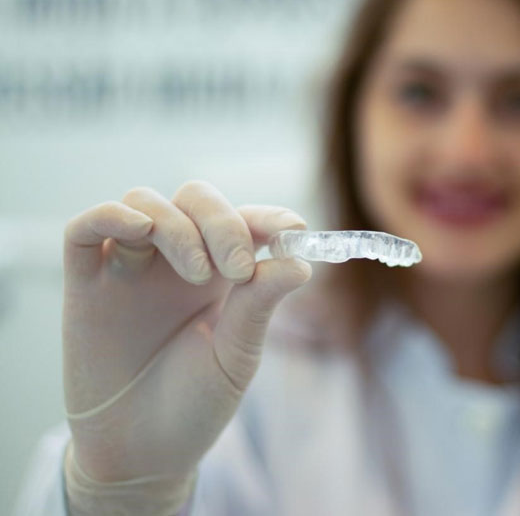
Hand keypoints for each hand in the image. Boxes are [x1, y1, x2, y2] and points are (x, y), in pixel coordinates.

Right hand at [62, 180, 309, 485]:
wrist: (141, 455)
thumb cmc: (194, 405)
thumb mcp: (236, 357)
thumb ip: (259, 306)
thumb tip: (299, 262)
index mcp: (222, 275)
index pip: (245, 221)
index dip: (269, 216)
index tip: (292, 229)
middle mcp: (176, 262)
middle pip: (195, 199)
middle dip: (222, 221)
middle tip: (238, 268)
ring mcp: (129, 268)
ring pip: (145, 203)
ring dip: (178, 226)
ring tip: (200, 275)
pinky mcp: (86, 284)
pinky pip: (86, 229)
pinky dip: (112, 215)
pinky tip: (141, 232)